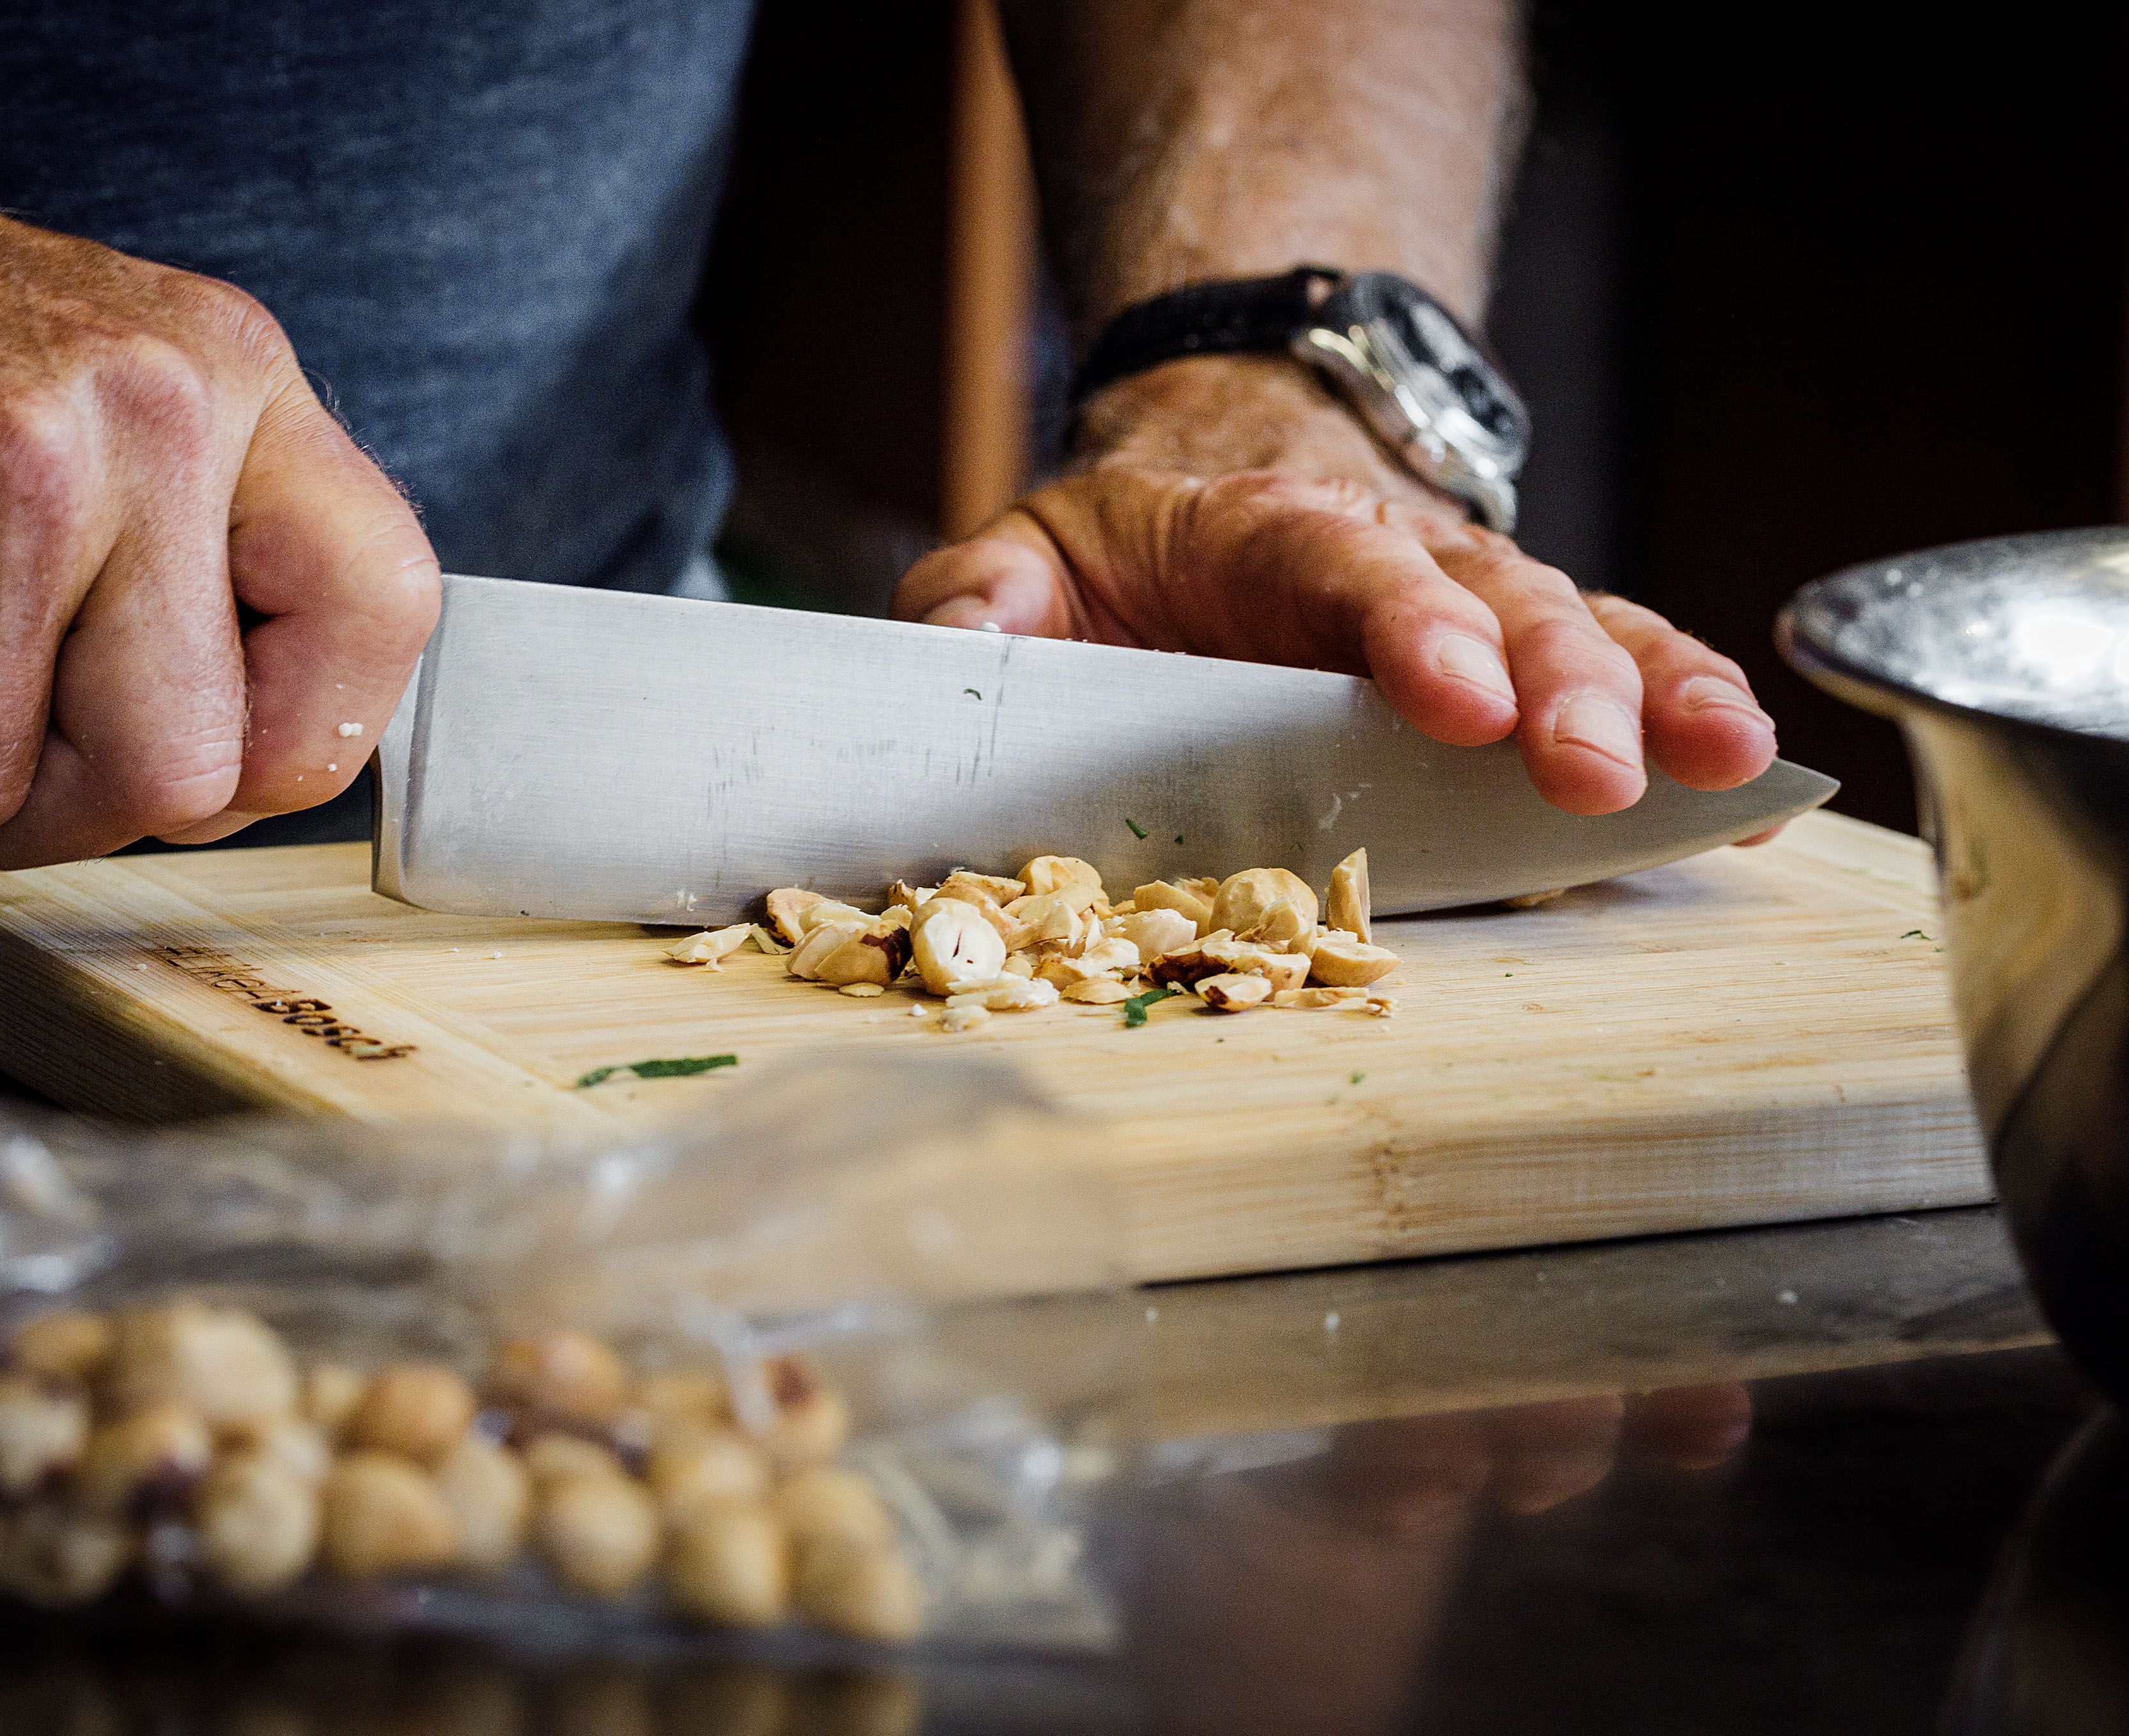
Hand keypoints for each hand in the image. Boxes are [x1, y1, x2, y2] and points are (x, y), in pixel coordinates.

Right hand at [0, 137, 439, 867]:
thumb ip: (215, 552)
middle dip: (66, 811)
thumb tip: (244, 770)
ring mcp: (26, 457)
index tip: (212, 761)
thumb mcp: (130, 400)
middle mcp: (161, 411)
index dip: (296, 746)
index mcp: (247, 382)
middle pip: (181, 771)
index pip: (385, 613)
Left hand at [896, 355, 1777, 816]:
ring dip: (1655, 698)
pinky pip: (1609, 687)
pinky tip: (1744, 796)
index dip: (1409, 626)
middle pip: (1497, 601)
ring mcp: (1471, 614)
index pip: (1348, 567)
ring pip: (1584, 636)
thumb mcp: (1022, 563)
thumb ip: (975, 606)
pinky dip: (1674, 733)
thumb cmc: (1116, 563)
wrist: (1205, 505)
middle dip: (1556, 683)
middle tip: (1595, 768)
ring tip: (1729, 767)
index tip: (1455, 694)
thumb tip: (957, 651)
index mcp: (1266, 533)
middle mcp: (1394, 564)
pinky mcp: (1512, 673)